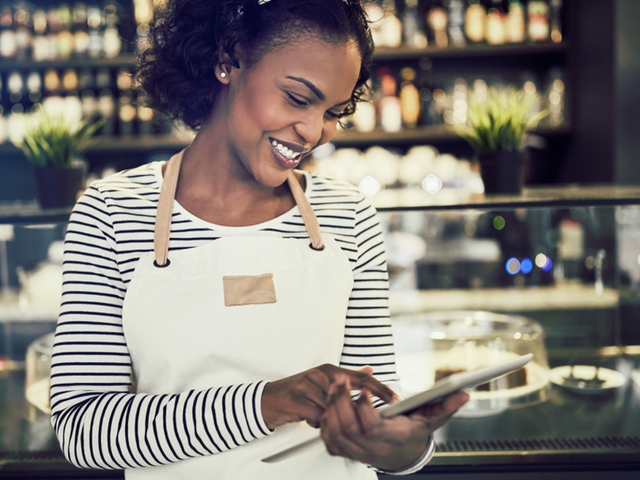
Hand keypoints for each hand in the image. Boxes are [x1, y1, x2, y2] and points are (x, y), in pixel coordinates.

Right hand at [261, 365, 395, 429]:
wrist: (270, 400)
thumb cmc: (300, 392)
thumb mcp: (325, 381)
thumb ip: (348, 378)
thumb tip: (370, 369)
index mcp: (330, 369)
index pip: (361, 378)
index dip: (380, 389)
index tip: (396, 399)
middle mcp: (321, 374)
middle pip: (349, 394)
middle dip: (360, 408)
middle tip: (371, 417)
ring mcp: (309, 385)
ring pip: (333, 408)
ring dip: (332, 417)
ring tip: (323, 416)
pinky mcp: (298, 398)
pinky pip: (318, 416)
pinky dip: (317, 421)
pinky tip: (311, 419)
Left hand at [319, 375, 468, 471]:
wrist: (402, 455)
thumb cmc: (414, 433)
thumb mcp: (432, 419)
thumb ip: (446, 406)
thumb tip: (463, 394)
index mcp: (391, 438)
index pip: (371, 427)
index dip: (364, 408)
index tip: (365, 390)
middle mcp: (372, 448)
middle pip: (348, 427)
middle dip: (341, 401)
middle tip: (341, 380)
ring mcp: (357, 452)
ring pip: (335, 433)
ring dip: (330, 408)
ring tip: (334, 387)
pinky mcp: (345, 451)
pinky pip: (329, 440)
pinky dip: (325, 422)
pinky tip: (330, 404)